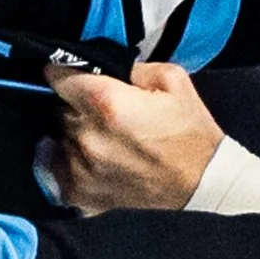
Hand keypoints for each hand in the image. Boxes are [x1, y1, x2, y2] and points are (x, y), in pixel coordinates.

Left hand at [50, 62, 222, 212]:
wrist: (202, 180)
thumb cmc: (189, 129)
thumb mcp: (171, 78)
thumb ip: (129, 65)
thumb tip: (101, 66)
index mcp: (107, 103)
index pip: (58, 78)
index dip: (64, 72)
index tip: (73, 76)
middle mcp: (87, 137)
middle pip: (59, 109)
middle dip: (76, 104)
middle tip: (102, 109)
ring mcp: (81, 168)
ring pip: (59, 137)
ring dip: (74, 133)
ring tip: (104, 137)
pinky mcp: (80, 192)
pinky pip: (57, 169)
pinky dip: (69, 161)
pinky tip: (93, 158)